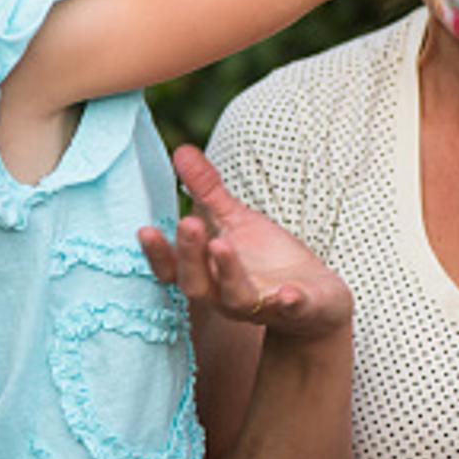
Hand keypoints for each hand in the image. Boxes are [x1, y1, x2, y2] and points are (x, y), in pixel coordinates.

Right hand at [138, 145, 351, 339]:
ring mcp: (261, 305)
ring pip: (237, 298)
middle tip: (188, 223)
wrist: (314, 299)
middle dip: (190, 255)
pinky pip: (291, 309)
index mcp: (207, 273)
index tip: (144, 230)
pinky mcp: (298, 309)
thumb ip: (207, 191)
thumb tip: (181, 150)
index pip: (172, 269)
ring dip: (229, 273)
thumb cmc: (264, 258)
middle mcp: (225, 296)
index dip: (158, 253)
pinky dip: (289, 302)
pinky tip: (289, 293)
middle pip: (197, 284)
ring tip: (221, 244)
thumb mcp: (235, 220)